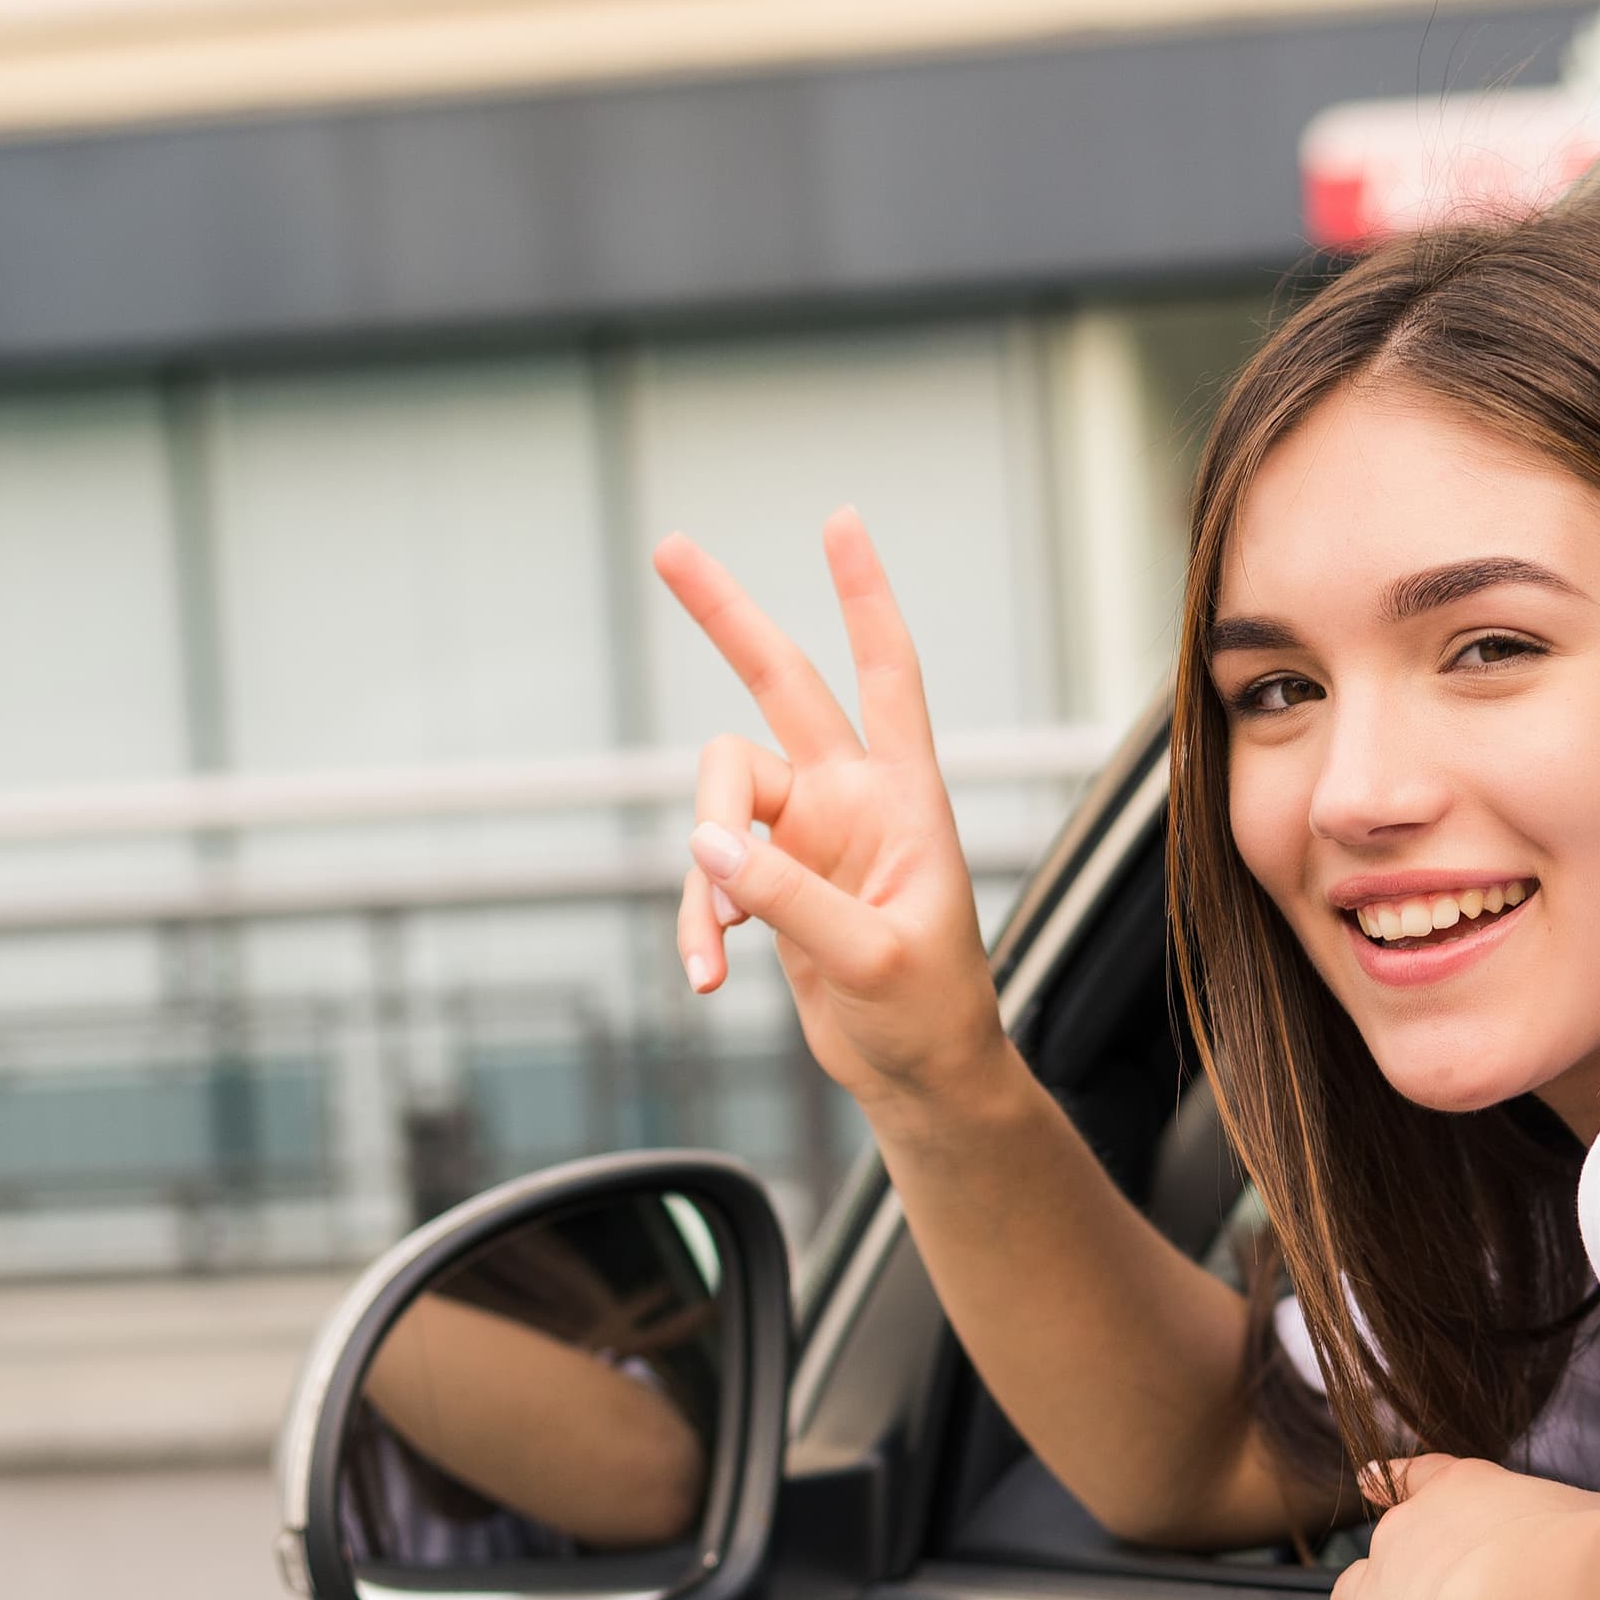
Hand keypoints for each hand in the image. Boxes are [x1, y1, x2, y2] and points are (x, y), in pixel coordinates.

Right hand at [655, 514, 1006, 1118]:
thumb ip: (793, 900)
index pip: (887, 676)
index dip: (864, 599)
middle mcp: (852, 800)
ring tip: (717, 950)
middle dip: (725, 617)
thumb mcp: (871, 960)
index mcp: (905, 799)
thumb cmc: (931, 1015)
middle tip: (669, 547)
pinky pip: (710, 875)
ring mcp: (806, 836)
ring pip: (717, 805)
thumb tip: (708, 844)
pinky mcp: (772, 882)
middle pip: (780, 685)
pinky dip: (699, 921)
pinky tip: (707, 975)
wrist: (918, 1076)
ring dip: (705, 875)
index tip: (839, 523)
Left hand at [1302, 1454, 1599, 1599]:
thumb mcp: (1593, 1516)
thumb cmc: (1579, 1551)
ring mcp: (1376, 1594)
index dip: (1394, 1481)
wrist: (1533, 1591)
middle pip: (1379, 1552)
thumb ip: (1587, 1525)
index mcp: (1460, 1491)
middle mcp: (1407, 1531)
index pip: (1417, 1479)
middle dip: (1392, 1576)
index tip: (1375, 1478)